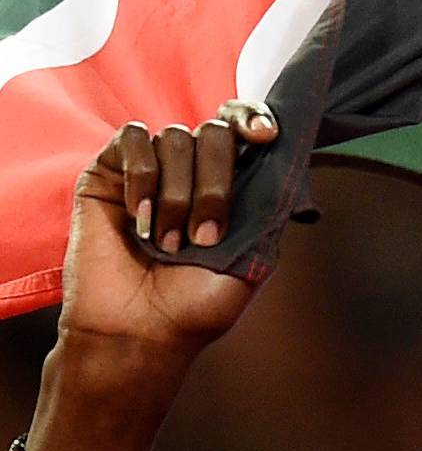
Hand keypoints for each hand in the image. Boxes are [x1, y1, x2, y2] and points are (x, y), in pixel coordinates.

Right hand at [59, 104, 280, 357]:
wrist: (139, 332)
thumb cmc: (195, 305)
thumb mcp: (253, 260)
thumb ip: (268, 209)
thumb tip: (285, 163)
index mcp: (230, 185)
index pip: (244, 126)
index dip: (255, 118)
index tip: (267, 137)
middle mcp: (191, 170)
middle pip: (216, 131)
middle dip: (216, 183)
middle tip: (205, 237)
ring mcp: (150, 169)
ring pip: (176, 137)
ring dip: (179, 194)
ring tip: (168, 243)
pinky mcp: (108, 173)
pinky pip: (133, 141)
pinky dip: (143, 177)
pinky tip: (140, 218)